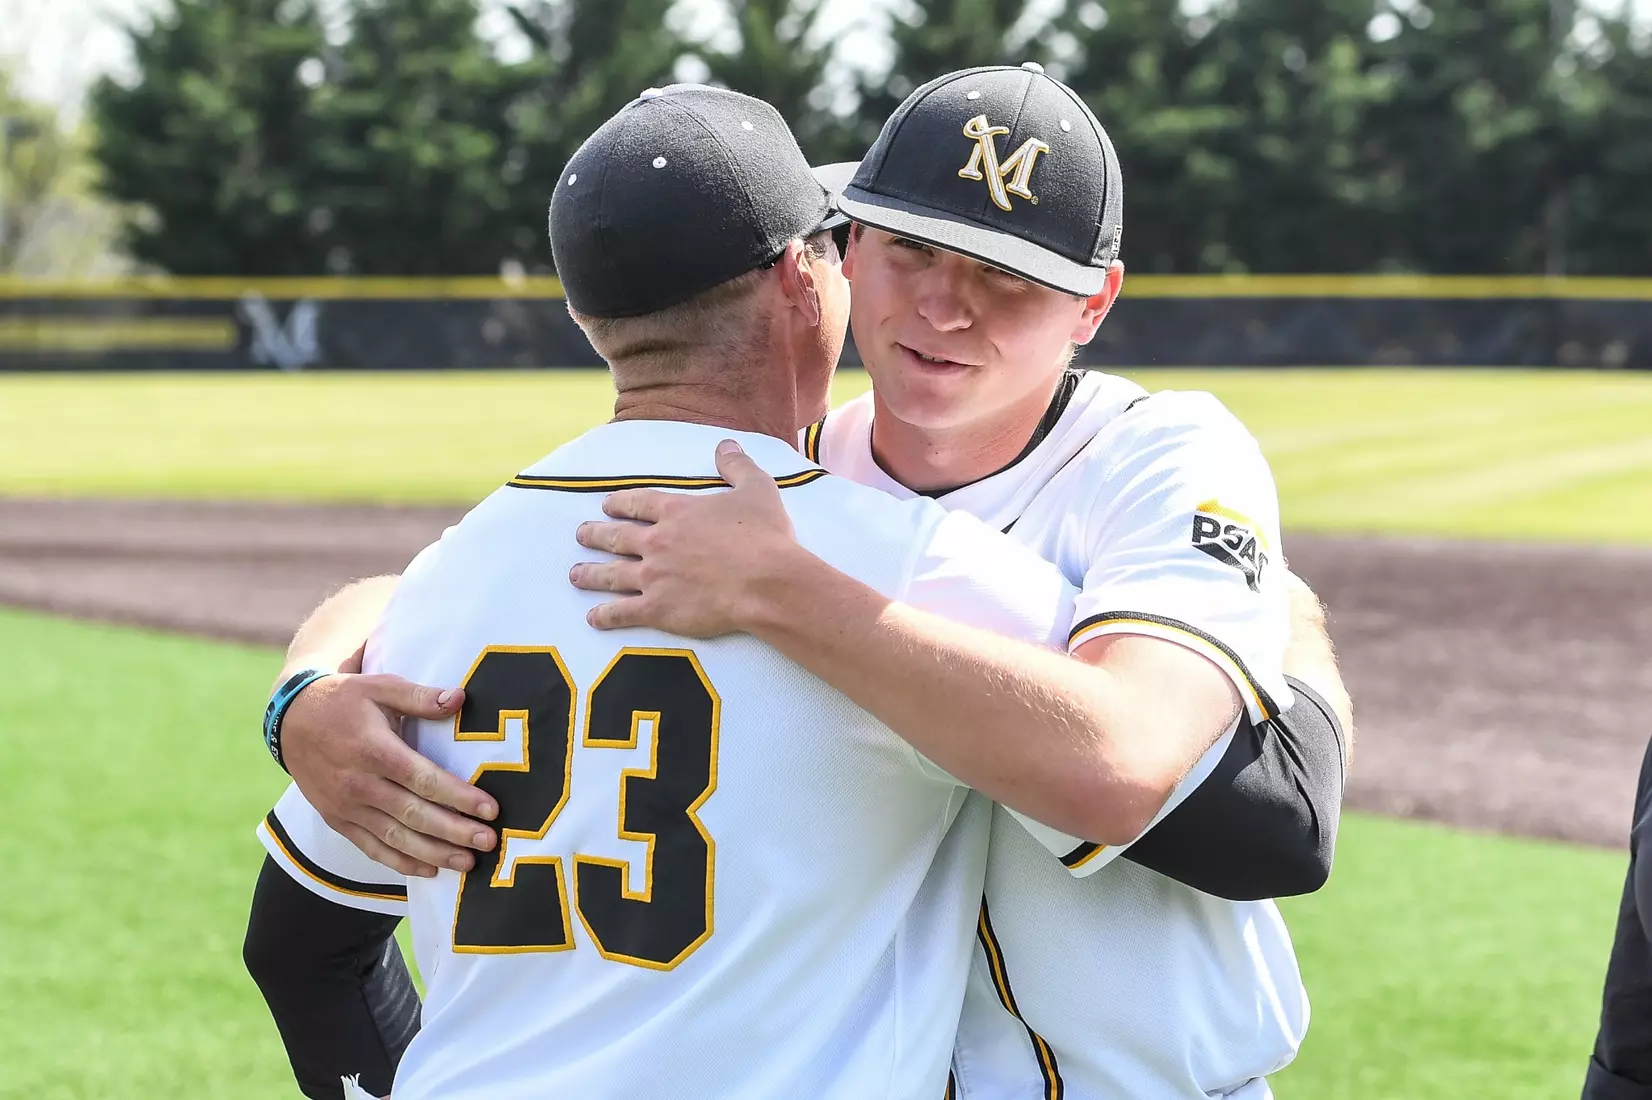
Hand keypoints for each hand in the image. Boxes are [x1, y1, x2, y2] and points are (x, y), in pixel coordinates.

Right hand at [281, 673, 498, 876]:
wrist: (289, 720)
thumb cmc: (343, 700)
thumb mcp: (379, 686)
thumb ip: (420, 696)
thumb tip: (460, 698)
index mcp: (374, 750)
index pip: (422, 779)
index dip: (458, 796)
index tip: (490, 810)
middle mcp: (359, 784)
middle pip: (413, 814)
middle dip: (454, 831)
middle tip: (489, 841)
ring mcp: (346, 807)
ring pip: (395, 838)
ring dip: (433, 853)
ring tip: (468, 863)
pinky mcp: (338, 820)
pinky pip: (371, 848)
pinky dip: (400, 862)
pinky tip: (429, 870)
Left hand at [569, 439, 804, 634]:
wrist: (765, 582)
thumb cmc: (764, 536)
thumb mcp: (757, 489)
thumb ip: (737, 466)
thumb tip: (726, 444)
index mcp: (677, 511)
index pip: (638, 503)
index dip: (620, 503)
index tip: (606, 506)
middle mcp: (658, 542)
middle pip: (616, 537)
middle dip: (595, 535)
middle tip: (581, 535)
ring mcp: (654, 576)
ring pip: (612, 574)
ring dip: (590, 574)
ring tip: (575, 575)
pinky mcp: (658, 609)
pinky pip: (623, 612)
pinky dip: (606, 615)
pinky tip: (594, 618)